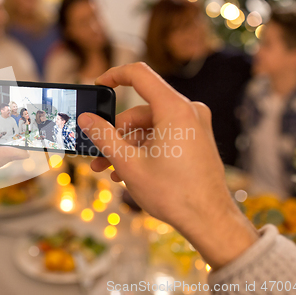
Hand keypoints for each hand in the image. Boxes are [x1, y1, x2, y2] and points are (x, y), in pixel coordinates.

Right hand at [77, 63, 257, 269]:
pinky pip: (163, 135)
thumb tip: (86, 119)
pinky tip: (128, 171)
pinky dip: (144, 148)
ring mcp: (194, 126)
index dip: (114, 76)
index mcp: (175, 109)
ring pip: (150, 126)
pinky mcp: (196, 139)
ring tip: (110, 169)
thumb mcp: (128, 163)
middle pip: (140, 110)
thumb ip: (103, 136)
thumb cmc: (173, 193)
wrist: (209, 221)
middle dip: (116, 132)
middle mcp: (188, 111)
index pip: (139, 74)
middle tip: (98, 153)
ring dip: (127, 146)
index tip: (97, 85)